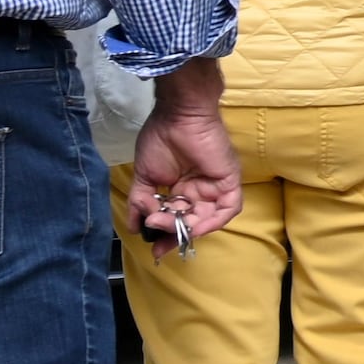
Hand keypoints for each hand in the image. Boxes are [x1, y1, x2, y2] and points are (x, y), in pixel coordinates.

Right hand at [127, 62, 241, 249]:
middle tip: (155, 234)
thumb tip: (134, 225)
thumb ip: (140, 202)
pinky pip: (228, 209)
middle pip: (190, 222)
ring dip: (186, 226)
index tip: (152, 247)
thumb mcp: (145, 176)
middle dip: (173, 233)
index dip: (165, 234)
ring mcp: (215, 187)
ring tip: (164, 222)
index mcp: (180, 189)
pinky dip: (213, 221)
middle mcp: (199, 191)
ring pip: (206, 218)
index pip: (175, 218)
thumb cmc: (161, 139)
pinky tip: (195, 226)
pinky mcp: (229, 181)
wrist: (178, 116)